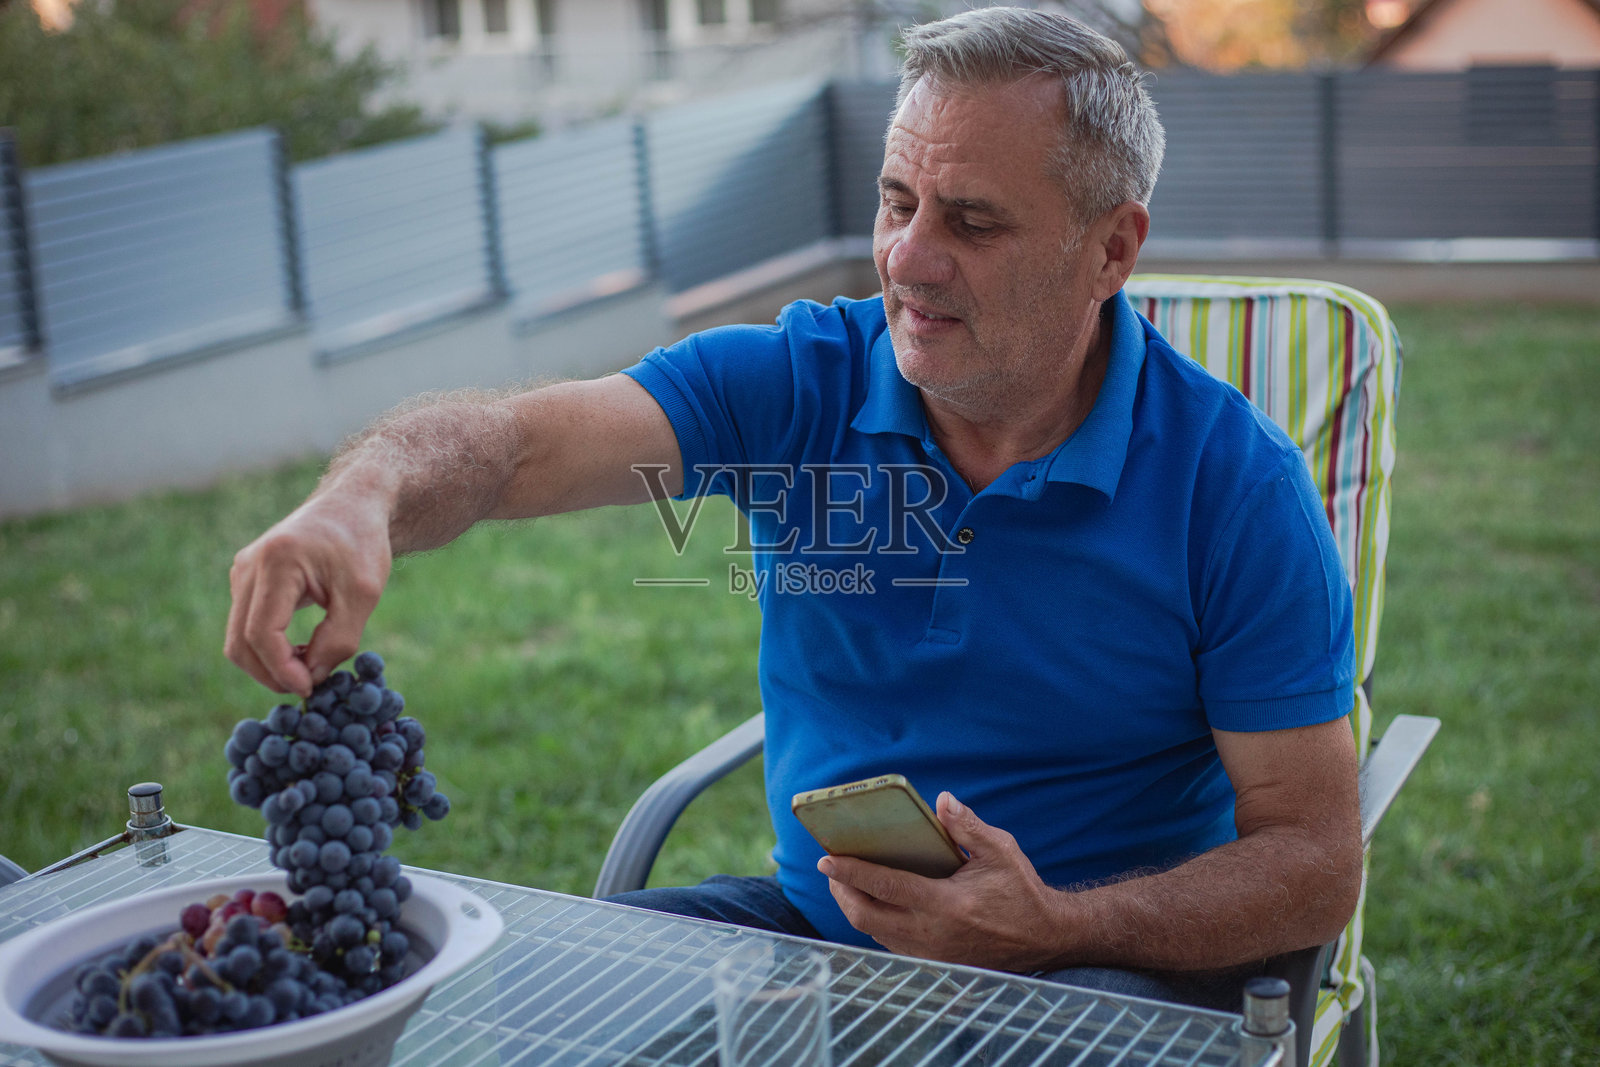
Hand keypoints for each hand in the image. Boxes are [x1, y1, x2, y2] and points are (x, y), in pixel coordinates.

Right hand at [225, 488, 392, 696]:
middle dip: (271, 674)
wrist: (350, 506)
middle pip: (240, 641)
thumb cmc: (361, 544)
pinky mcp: (245, 580)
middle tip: (310, 688)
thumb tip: (310, 678)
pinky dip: (268, 649)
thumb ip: (338, 639)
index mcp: (277, 561)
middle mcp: (248, 566)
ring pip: (238, 638)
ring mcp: (241, 572)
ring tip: (310, 670)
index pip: (261, 632)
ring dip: (269, 665)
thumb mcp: (363, 594)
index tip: (311, 688)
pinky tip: (300, 652)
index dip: (282, 669)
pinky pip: (246, 626)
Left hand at [819, 792, 1073, 971]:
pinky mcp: (933, 962)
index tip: (826, 859)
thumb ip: (968, 826)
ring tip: (845, 881)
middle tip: (831, 868)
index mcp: (948, 905)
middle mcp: (933, 934)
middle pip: (866, 916)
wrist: (1045, 938)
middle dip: (841, 891)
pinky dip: (874, 922)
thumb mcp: (1001, 851)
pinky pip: (890, 943)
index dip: (851, 872)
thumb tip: (942, 800)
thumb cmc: (1021, 891)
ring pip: (874, 933)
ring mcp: (931, 953)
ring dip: (854, 907)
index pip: (886, 887)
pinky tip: (873, 901)